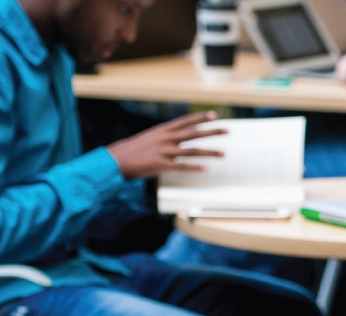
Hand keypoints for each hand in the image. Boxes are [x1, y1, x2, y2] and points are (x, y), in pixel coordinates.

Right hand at [107, 111, 224, 179]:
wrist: (117, 160)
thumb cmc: (134, 149)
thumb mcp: (150, 137)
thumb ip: (166, 137)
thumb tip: (179, 138)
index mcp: (163, 130)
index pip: (186, 121)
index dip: (200, 118)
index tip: (214, 115)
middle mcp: (166, 139)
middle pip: (194, 134)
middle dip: (212, 132)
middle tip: (228, 130)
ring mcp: (165, 152)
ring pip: (192, 151)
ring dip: (210, 152)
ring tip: (224, 154)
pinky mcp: (162, 165)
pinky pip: (182, 166)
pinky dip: (195, 168)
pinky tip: (206, 169)